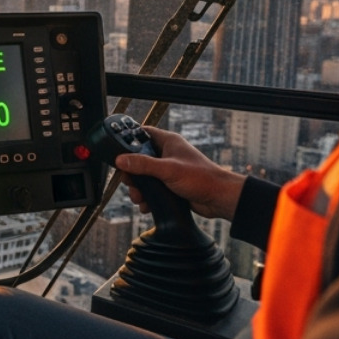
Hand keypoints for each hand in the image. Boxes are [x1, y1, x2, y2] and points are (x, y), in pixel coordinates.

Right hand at [113, 125, 245, 220]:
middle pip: (139, 159)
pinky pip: (153, 189)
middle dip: (132, 174)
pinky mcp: (171, 185)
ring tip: (139, 198)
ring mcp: (169, 170)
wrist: (219, 199)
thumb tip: (120, 160)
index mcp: (168, 142)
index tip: (118, 152)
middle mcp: (168, 154)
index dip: (129, 140)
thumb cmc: (201, 178)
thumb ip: (143, 165)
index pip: (142, 134)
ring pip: (145, 177)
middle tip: (130, 183)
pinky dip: (148, 197)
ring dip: (139, 189)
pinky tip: (148, 205)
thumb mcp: (167, 170)